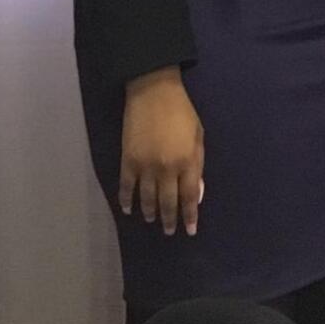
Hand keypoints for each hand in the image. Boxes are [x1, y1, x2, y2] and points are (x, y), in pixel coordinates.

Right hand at [119, 69, 204, 235]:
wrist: (153, 92)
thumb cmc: (182, 112)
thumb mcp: (198, 136)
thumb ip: (198, 166)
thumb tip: (196, 193)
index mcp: (187, 161)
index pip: (189, 197)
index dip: (189, 215)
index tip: (190, 230)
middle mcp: (167, 168)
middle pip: (168, 202)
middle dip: (170, 219)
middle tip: (169, 231)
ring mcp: (145, 166)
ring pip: (147, 198)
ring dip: (150, 212)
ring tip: (152, 220)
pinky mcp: (127, 160)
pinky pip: (126, 186)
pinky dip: (126, 200)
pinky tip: (128, 209)